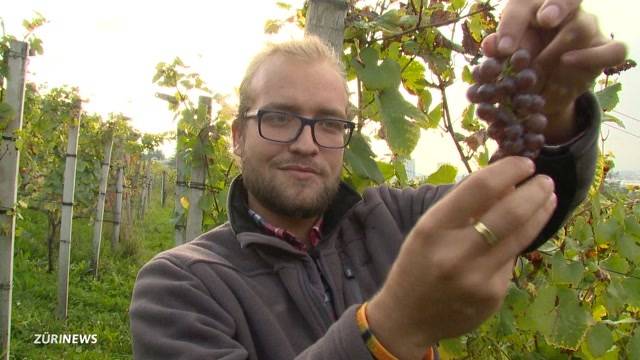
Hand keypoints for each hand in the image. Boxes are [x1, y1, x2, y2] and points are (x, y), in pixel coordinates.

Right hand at [367, 157, 556, 358]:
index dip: (508, 171)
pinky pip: (511, 261)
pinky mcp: (492, 296)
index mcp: (433, 229)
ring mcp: (477, 278)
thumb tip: (507, 183)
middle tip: (546, 180)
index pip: (480, 188)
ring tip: (547, 199)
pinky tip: (512, 241)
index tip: (524, 163)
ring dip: (539, 212)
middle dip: (535, 191)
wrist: (406, 318)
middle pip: (510, 212)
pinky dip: (515, 245)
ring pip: (521, 236)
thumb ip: (463, 208)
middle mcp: (455, 253)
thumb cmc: (417, 264)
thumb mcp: (428, 230)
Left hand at [481, 0, 626, 142]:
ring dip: (556, 53)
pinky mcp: (603, 48)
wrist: (542, 88)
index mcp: (533, 8)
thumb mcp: (506, 58)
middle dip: (557, 5)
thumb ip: (499, 50)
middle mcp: (564, 11)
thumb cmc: (521, 62)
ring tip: (536, 74)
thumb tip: (491, 45)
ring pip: (581, 27)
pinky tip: (569, 63)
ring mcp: (588, 27)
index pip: (523, 6)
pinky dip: (592, 56)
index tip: (502, 49)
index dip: (513, 25)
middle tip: (545, 18)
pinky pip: (612, 50)